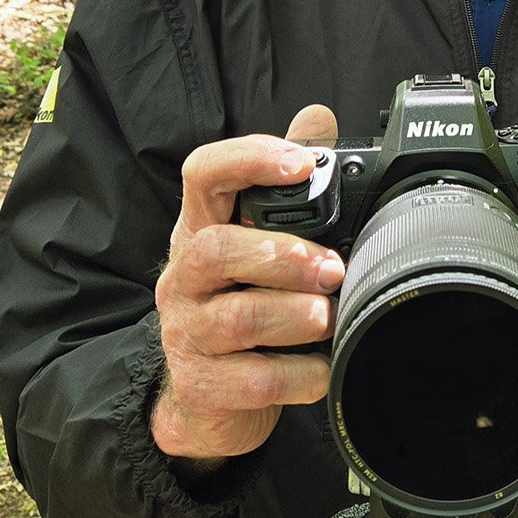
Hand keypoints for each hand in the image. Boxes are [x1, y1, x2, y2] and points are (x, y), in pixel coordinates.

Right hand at [151, 104, 345, 462]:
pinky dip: (299, 375)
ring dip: (294, 315)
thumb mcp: (258, 242)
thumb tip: (318, 118)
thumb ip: (288, 183)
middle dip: (281, 255)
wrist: (209, 400)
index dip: (249, 159)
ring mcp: (187, 333)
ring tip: (329, 316)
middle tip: (332, 267)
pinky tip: (323, 368)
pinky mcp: (202, 385)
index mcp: (201, 229)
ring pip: (237, 318)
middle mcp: (185, 276)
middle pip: (215, 249)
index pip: (204, 175)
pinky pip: (254, 380)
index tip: (301, 163)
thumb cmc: (242, 303)